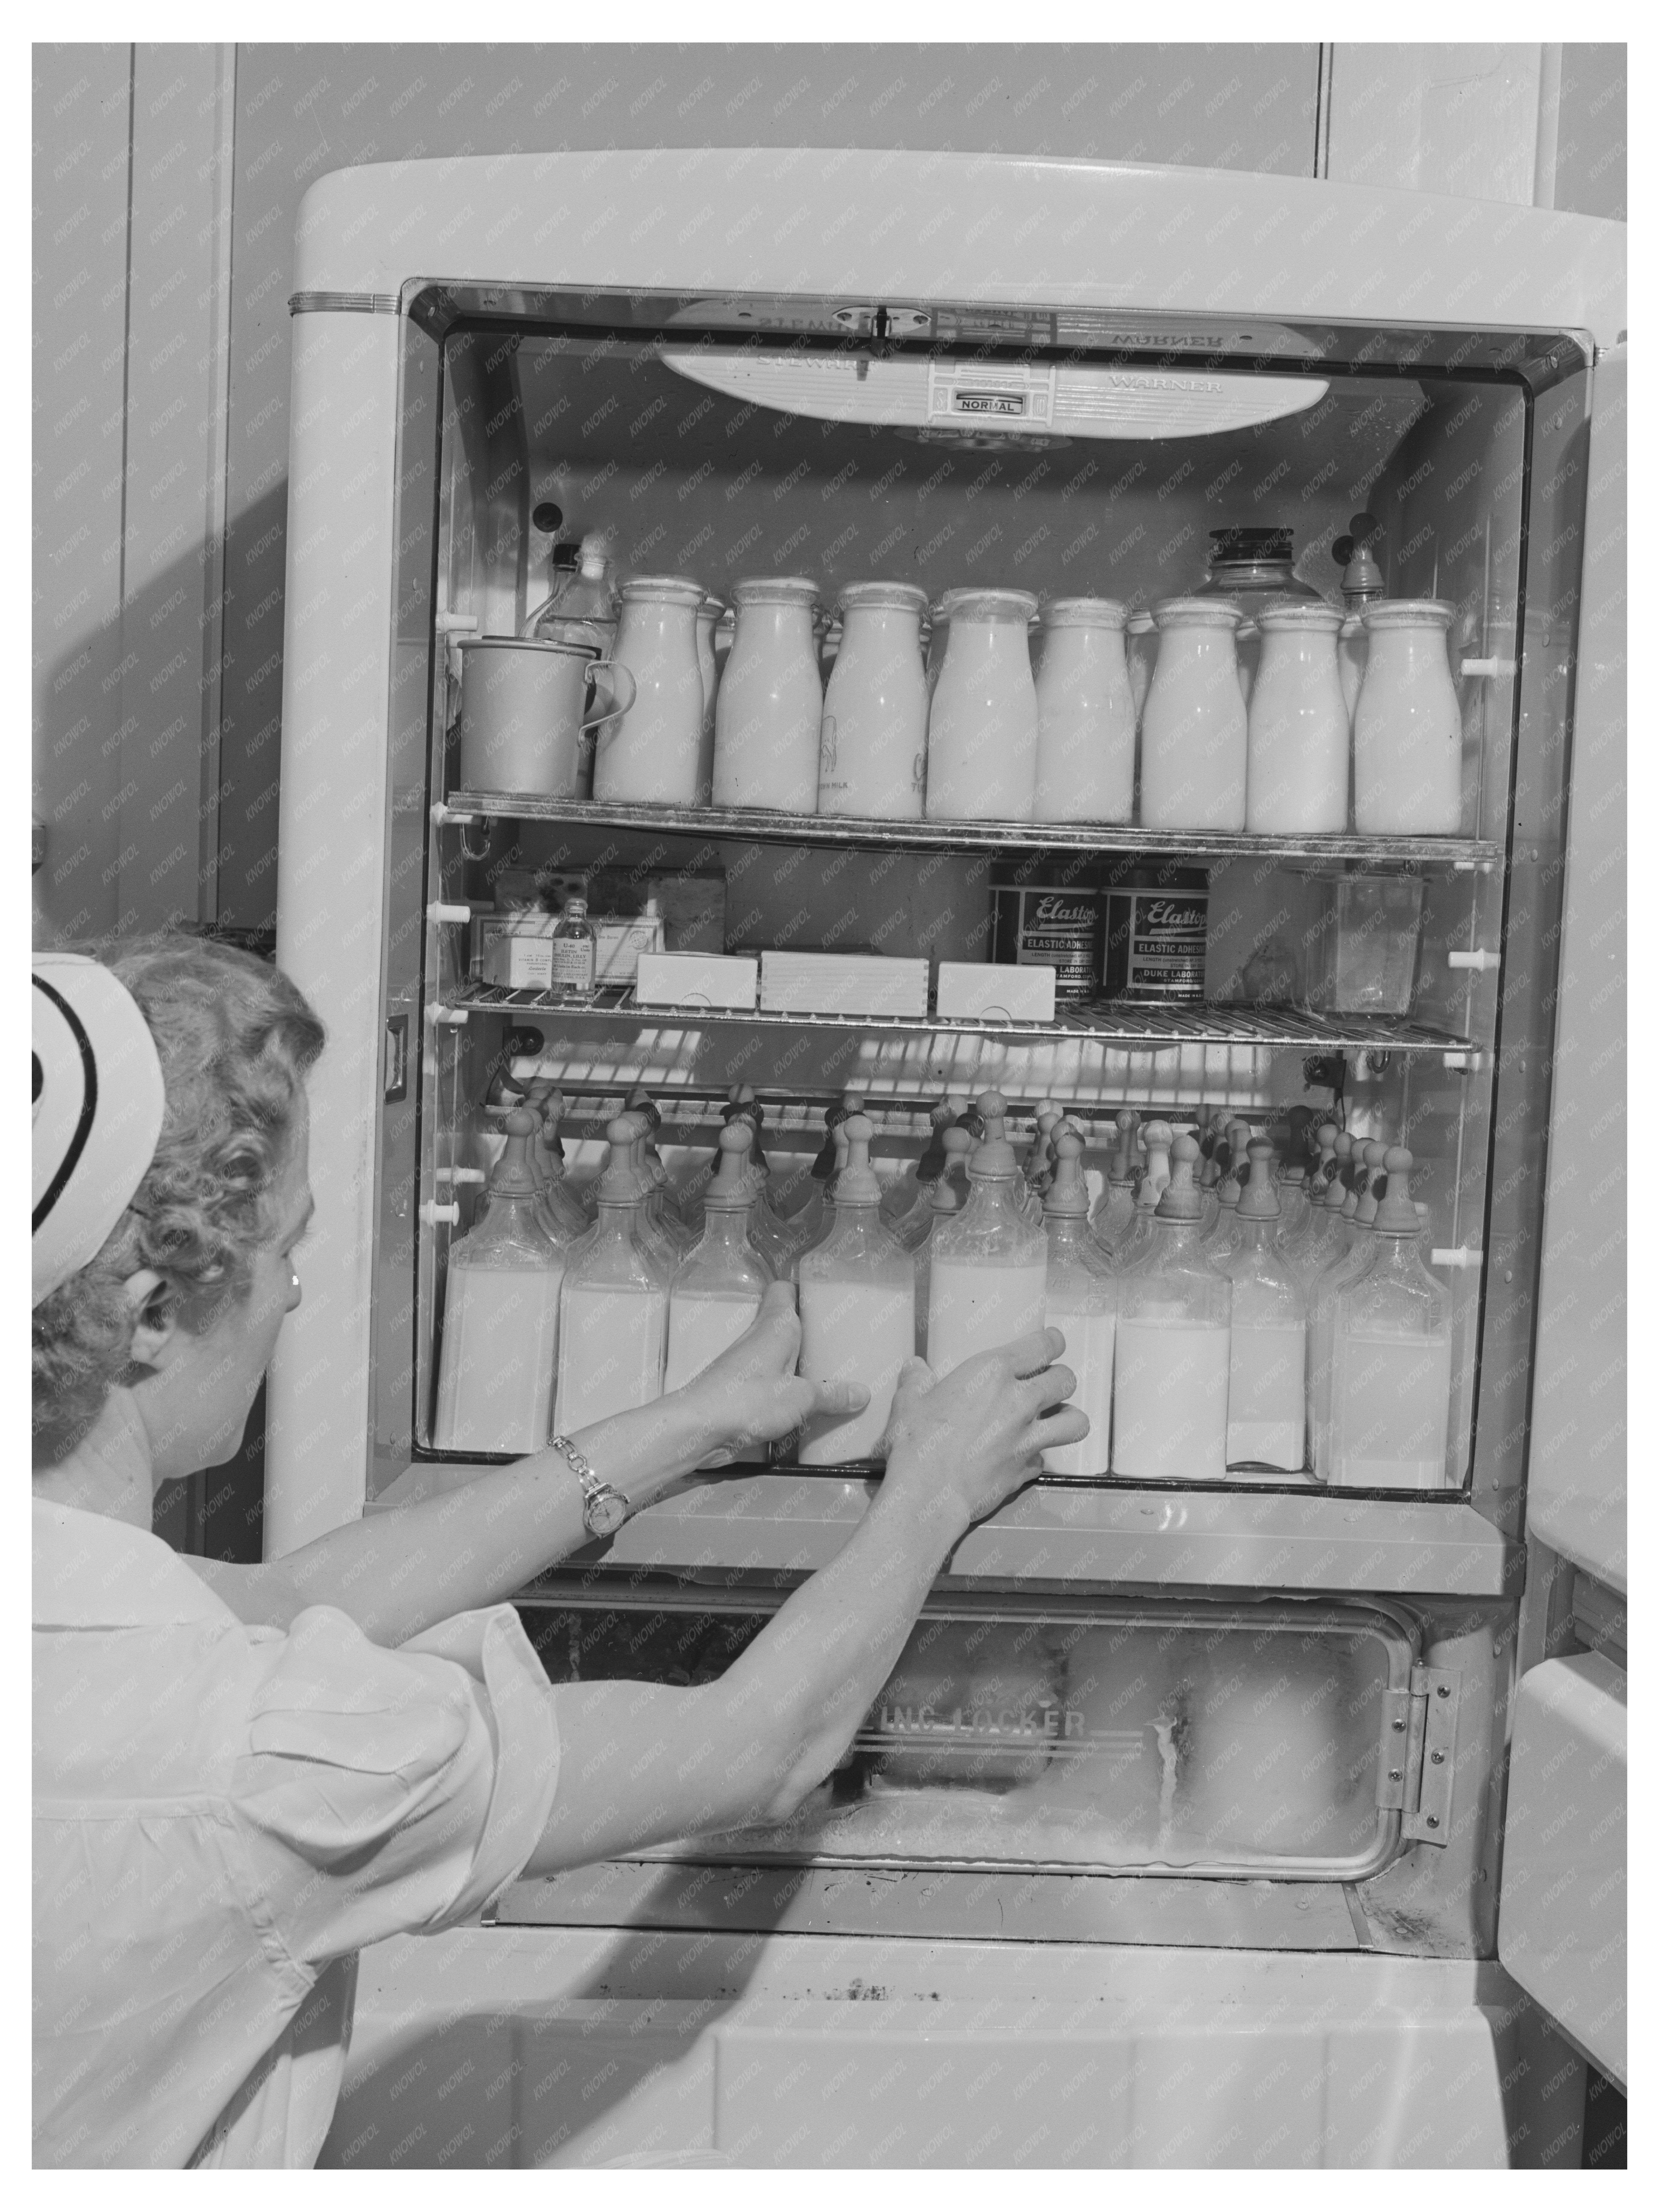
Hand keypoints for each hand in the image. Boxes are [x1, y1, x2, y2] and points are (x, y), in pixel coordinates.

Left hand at [674, 1280, 867, 1464]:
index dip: (803, 1290)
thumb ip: (831, 1395)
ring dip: (800, 1364)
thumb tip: (864, 1393)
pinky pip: (771, 1381)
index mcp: (775, 1326)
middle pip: (786, 1323)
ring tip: (834, 1374)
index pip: (784, 1290)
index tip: (828, 1299)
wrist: (697, 1428)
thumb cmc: (749, 1399)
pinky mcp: (741, 1390)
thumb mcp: (800, 1399)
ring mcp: (747, 1365)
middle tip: (844, 1342)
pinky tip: (808, 1404)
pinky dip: (788, 1387)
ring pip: (779, 1354)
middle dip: (812, 1333)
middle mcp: (759, 1338)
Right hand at [877, 1327, 1085, 1536]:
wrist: (927, 1493)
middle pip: (1066, 1379)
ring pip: (1075, 1421)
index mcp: (993, 1373)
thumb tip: (914, 1368)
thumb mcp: (908, 1402)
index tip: (1053, 1342)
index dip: (1053, 1341)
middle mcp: (1020, 1401)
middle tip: (1048, 1382)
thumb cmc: (917, 1442)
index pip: (1043, 1345)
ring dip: (1068, 1417)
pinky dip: (1037, 1457)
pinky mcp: (1026, 1470)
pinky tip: (1024, 1457)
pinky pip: (1045, 1460)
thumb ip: (916, 1381)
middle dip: (1060, 1379)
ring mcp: (1028, 1438)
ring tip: (1056, 1419)